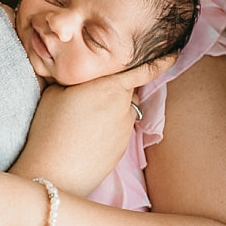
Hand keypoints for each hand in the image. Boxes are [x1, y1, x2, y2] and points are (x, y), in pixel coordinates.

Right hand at [11, 54, 175, 194]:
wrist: (53, 173)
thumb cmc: (49, 128)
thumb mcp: (56, 91)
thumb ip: (80, 77)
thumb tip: (86, 75)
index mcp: (110, 87)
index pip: (144, 69)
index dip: (162, 60)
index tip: (175, 53)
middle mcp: (124, 107)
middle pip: (128, 89)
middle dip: (116, 87)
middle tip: (89, 93)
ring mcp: (126, 130)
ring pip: (125, 110)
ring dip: (113, 108)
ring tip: (84, 119)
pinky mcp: (122, 148)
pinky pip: (120, 129)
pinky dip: (110, 127)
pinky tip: (88, 135)